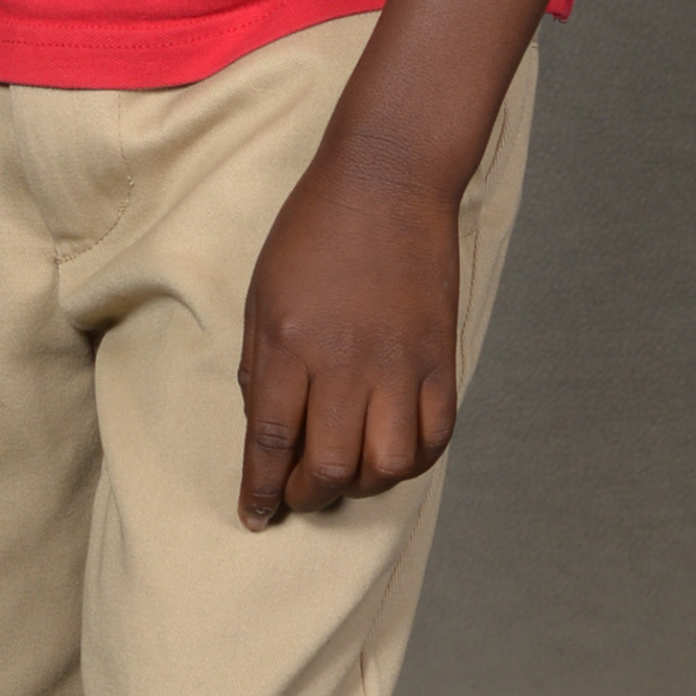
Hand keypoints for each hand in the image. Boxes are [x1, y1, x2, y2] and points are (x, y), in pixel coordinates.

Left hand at [236, 139, 461, 528]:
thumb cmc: (314, 229)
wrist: (389, 179)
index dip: (260, 489)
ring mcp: (400, 362)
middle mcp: (346, 360)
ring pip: (387, 465)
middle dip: (307, 496)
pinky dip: (413, 461)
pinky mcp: (440, 358)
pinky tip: (390, 452)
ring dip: (361, 485)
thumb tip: (265, 432)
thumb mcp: (263, 290)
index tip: (255, 516)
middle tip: (297, 494)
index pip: (271, 440)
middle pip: (328, 466)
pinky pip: (434, 437)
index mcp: (290, 341)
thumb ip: (259, 364)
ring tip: (344, 472)